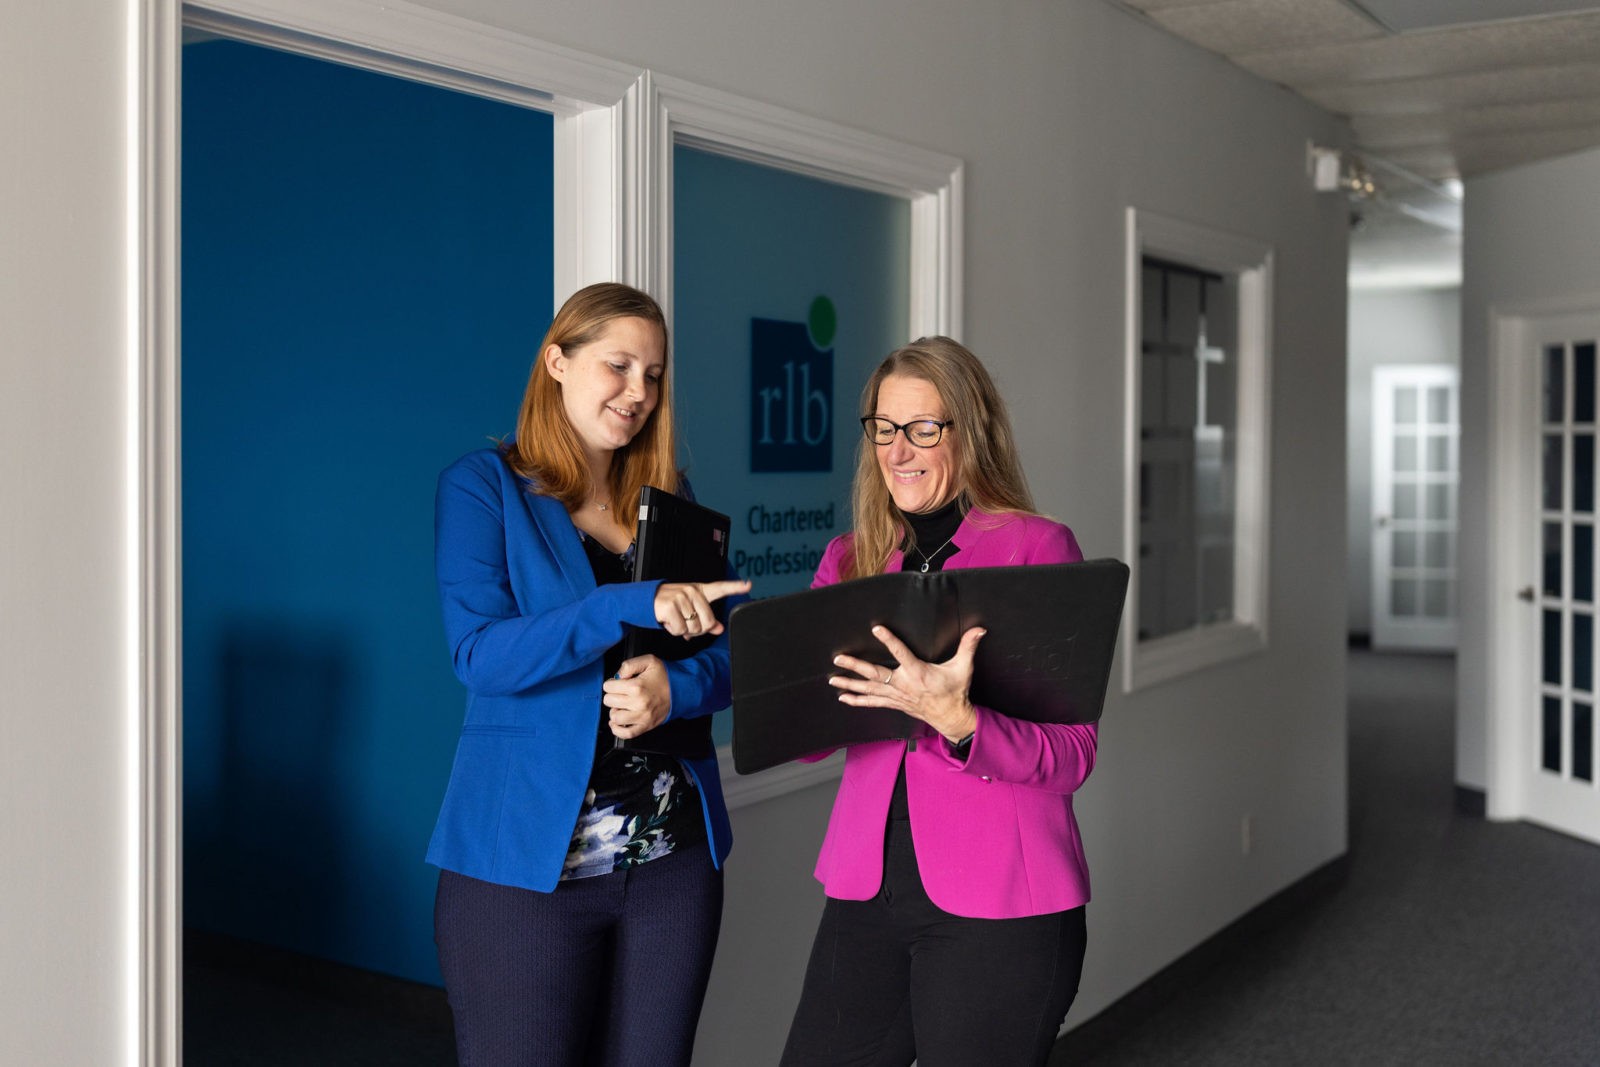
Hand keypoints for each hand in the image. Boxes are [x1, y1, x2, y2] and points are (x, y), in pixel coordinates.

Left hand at [604, 655, 671, 738]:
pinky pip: (626, 734)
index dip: (611, 683)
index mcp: (636, 686)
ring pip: (615, 717)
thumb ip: (629, 665)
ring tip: (621, 706)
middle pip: (609, 701)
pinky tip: (616, 723)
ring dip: (615, 711)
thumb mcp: (649, 661)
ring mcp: (642, 716)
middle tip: (620, 693)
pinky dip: (617, 730)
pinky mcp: (646, 726)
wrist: (682, 690)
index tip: (617, 683)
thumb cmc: (665, 676)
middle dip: (612, 695)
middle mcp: (638, 703)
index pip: (608, 687)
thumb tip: (617, 676)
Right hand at [654, 578, 751, 638]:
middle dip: (697, 629)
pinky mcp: (669, 606)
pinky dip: (673, 630)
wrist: (644, 601)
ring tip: (674, 619)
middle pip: (708, 622)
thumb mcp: (689, 609)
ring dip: (683, 630)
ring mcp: (680, 597)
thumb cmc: (669, 605)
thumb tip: (719, 629)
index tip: (748, 584)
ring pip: (693, 628)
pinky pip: (679, 630)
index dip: (735, 587)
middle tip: (685, 623)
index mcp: (699, 591)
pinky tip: (667, 620)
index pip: (720, 588)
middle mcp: (692, 591)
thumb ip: (705, 619)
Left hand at [830, 624, 984, 743]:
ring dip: (850, 683)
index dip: (889, 640)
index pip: (901, 653)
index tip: (876, 629)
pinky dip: (857, 700)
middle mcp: (903, 685)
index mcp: (918, 673)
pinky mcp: (894, 703)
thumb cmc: (955, 691)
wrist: (951, 717)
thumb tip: (980, 629)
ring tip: (833, 678)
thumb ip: (968, 647)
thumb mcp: (963, 668)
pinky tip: (843, 697)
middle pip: (875, 674)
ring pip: (869, 689)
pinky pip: (872, 702)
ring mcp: (896, 696)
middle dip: (855, 666)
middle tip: (839, 658)